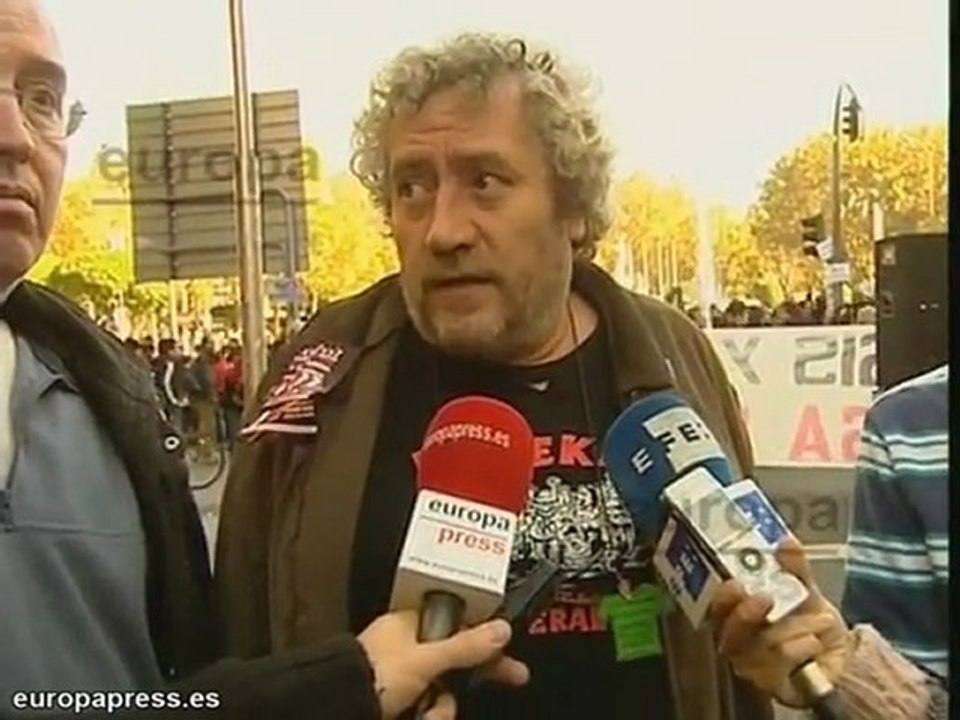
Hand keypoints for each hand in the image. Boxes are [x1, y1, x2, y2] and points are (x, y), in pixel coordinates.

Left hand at [358, 611, 528, 719]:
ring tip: (429, 714)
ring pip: (444, 691)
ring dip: (443, 708)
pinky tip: (422, 719)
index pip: (457, 624)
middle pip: (455, 661)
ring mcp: (402, 679)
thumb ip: (465, 646)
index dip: (484, 637)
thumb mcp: (425, 659)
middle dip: (470, 679)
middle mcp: (406, 649)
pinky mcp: (399, 704)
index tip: (507, 649)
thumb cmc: (370, 675)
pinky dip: (430, 716)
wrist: (334, 711)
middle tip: (512, 678)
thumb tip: (501, 630)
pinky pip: (429, 708)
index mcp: (409, 624)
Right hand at [709, 537, 852, 707]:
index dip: (722, 598)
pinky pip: (782, 664)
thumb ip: (795, 568)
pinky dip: (803, 647)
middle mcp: (737, 643)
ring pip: (763, 644)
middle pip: (730, 632)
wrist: (840, 658)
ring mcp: (752, 666)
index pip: (717, 608)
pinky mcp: (771, 685)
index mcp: (736, 616)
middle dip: (747, 614)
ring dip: (796, 627)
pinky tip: (815, 643)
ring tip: (819, 621)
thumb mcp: (805, 590)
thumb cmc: (810, 623)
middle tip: (767, 598)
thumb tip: (787, 542)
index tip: (736, 583)